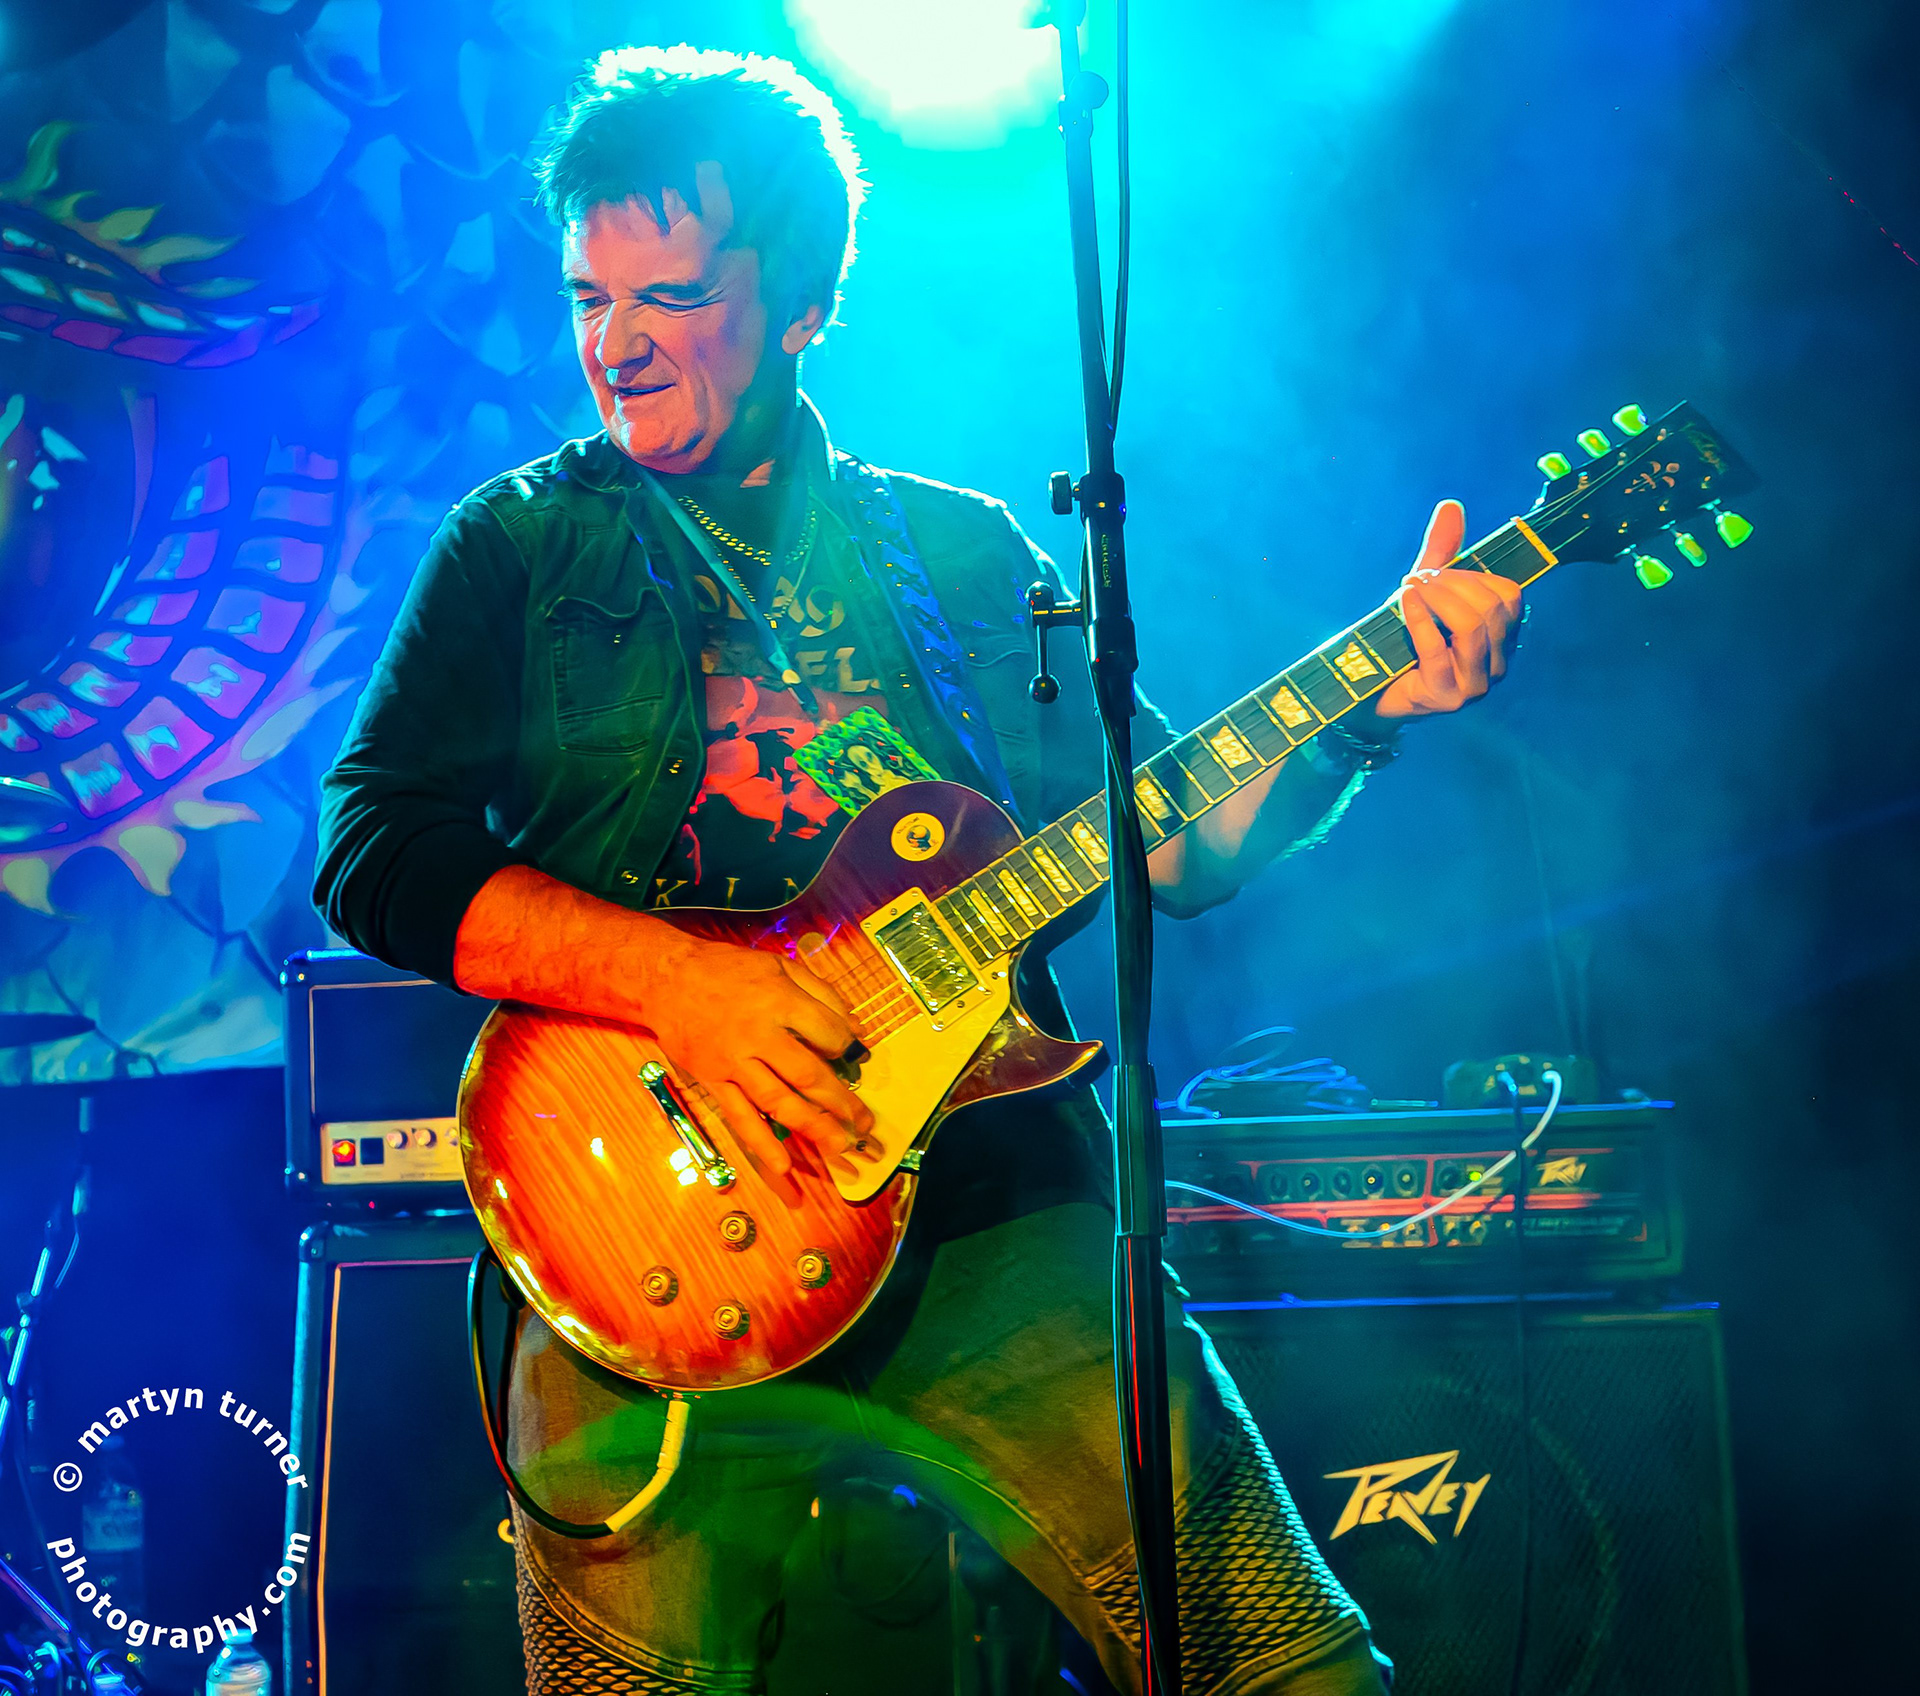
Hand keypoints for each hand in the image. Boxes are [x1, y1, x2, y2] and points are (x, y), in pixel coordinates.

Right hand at [644, 937, 876, 1185]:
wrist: (667, 977)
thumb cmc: (728, 969)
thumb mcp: (780, 964)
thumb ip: (822, 993)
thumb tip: (857, 1027)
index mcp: (779, 1000)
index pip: (828, 1033)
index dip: (846, 1046)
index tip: (852, 1055)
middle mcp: (758, 1034)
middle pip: (809, 1075)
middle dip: (842, 1102)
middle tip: (865, 1123)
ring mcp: (734, 1061)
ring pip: (779, 1101)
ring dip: (812, 1127)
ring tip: (839, 1146)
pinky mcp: (713, 1079)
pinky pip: (740, 1115)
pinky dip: (761, 1142)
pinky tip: (782, 1164)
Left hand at [1369, 499, 1522, 722]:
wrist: (1369, 693)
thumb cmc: (1402, 642)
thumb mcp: (1425, 594)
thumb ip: (1442, 553)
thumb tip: (1451, 505)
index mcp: (1502, 639)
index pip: (1510, 596)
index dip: (1474, 576)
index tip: (1437, 571)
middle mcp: (1497, 665)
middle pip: (1492, 608)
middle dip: (1452, 584)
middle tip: (1418, 579)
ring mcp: (1475, 686)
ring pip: (1473, 627)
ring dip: (1438, 598)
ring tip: (1410, 589)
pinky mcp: (1446, 697)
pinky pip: (1438, 649)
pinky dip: (1420, 618)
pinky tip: (1404, 600)